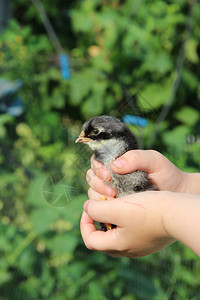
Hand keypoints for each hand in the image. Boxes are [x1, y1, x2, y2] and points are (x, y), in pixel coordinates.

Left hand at [81, 191, 199, 256]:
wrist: (177, 213)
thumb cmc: (147, 210)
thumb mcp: (117, 208)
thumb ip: (97, 209)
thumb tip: (87, 208)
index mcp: (118, 246)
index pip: (90, 240)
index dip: (84, 222)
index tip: (89, 207)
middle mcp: (128, 250)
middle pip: (103, 239)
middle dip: (97, 221)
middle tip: (100, 206)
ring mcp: (139, 246)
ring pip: (116, 235)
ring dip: (110, 220)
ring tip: (114, 205)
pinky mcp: (148, 239)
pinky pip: (129, 232)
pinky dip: (123, 221)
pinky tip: (128, 208)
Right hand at [86, 150, 187, 198]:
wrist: (177, 193)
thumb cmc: (165, 173)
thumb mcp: (153, 160)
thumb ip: (135, 157)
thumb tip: (114, 165)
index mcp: (117, 162)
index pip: (97, 161)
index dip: (98, 168)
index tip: (108, 175)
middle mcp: (112, 176)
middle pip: (92, 177)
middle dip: (97, 183)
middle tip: (111, 191)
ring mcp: (113, 191)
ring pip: (93, 192)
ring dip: (98, 195)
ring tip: (114, 199)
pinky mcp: (116, 205)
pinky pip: (102, 206)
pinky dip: (103, 207)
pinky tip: (113, 209)